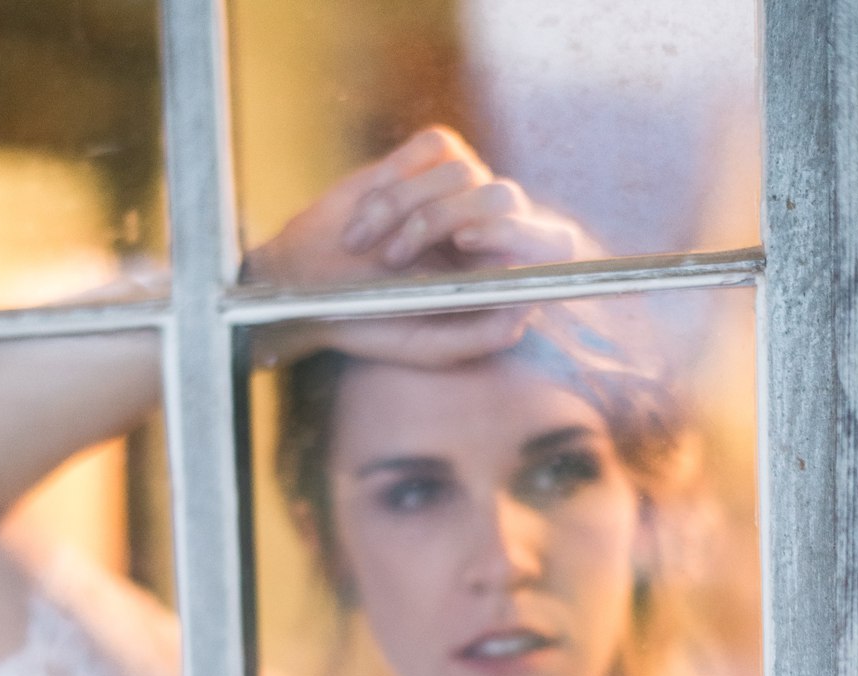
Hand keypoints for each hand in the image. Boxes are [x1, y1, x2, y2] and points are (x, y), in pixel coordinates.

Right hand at [246, 126, 600, 370]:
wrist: (309, 283)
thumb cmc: (372, 320)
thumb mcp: (428, 345)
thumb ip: (482, 336)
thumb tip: (527, 307)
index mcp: (498, 270)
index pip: (548, 242)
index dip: (522, 234)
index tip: (465, 244)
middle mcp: (489, 225)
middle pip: (502, 196)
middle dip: (443, 221)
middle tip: (397, 256)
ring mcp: (461, 186)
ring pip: (459, 172)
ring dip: (403, 211)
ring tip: (365, 250)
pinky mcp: (428, 158)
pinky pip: (432, 148)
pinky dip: (394, 181)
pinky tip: (368, 215)